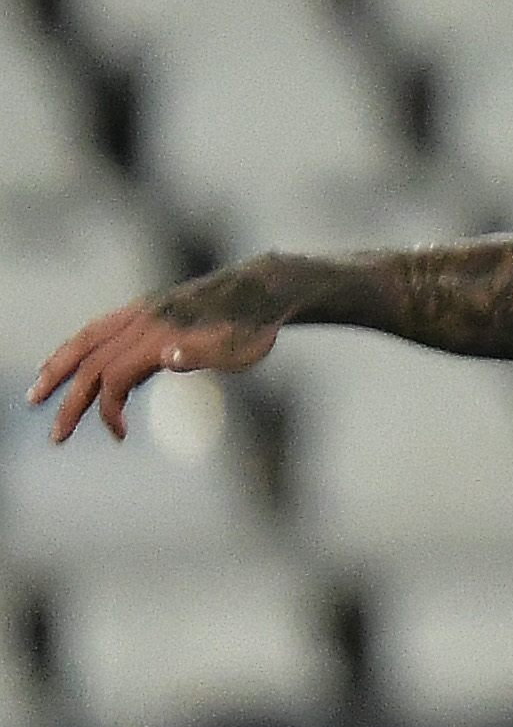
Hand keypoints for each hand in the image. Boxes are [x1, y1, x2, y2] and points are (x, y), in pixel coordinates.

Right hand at [27, 297, 275, 442]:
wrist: (261, 290)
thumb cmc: (253, 328)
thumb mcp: (239, 349)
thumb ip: (202, 354)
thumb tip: (169, 356)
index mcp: (161, 336)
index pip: (115, 375)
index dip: (109, 408)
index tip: (119, 435)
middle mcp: (143, 321)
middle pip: (92, 362)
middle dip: (70, 401)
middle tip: (56, 437)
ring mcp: (141, 313)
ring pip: (86, 340)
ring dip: (59, 369)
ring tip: (37, 394)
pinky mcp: (145, 311)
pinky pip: (100, 330)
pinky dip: (77, 349)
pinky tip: (69, 366)